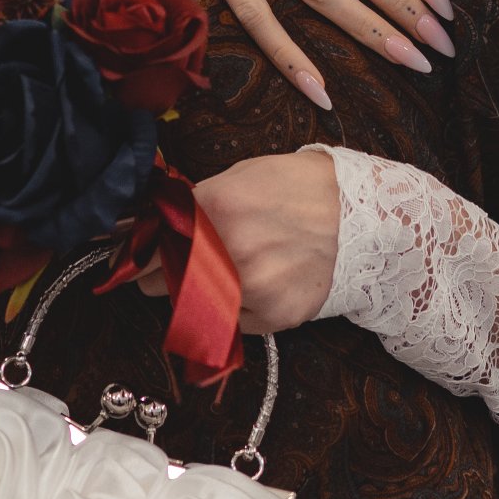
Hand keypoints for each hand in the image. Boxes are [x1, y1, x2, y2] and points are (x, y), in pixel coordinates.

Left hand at [139, 151, 339, 333]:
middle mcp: (229, 251)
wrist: (359, 216)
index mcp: (216, 206)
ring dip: (197, 293)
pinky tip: (254, 284)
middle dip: (164, 272)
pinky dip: (231, 308)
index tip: (139, 253)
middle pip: (163, 279)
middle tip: (175, 264)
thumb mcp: (240, 176)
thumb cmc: (297, 188)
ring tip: (225, 270)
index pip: (154, 240)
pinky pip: (229, 322)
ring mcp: (251, 288)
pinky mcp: (273, 317)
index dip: (144, 246)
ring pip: (193, 305)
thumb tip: (157, 226)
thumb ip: (197, 204)